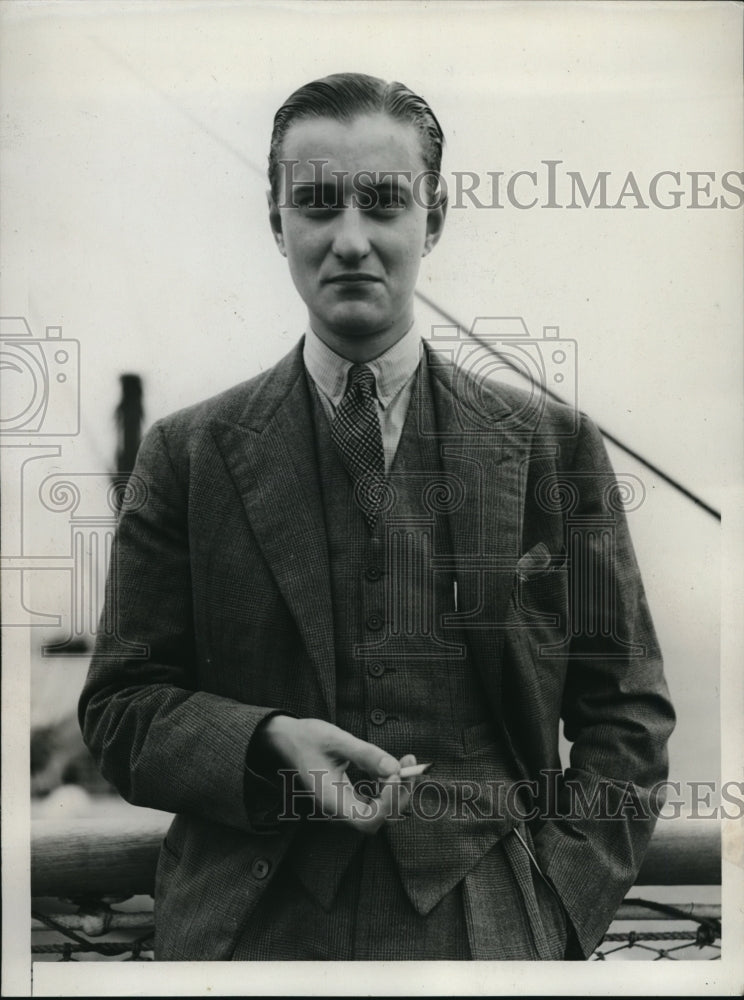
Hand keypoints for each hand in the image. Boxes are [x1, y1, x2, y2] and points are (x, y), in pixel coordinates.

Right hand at [259, 716, 414, 832]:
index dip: (388, 802)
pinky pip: (377, 799)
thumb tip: (395, 767)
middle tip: (410, 764)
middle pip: (381, 818)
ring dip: (399, 789)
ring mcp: (346, 804)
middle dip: (400, 794)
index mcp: (332, 801)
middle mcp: (340, 809)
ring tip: (407, 762)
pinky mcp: (352, 796)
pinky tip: (394, 765)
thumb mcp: (335, 740)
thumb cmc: (307, 739)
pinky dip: (390, 785)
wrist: (288, 740)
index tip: (395, 774)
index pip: (368, 820)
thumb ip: (365, 754)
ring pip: (383, 810)